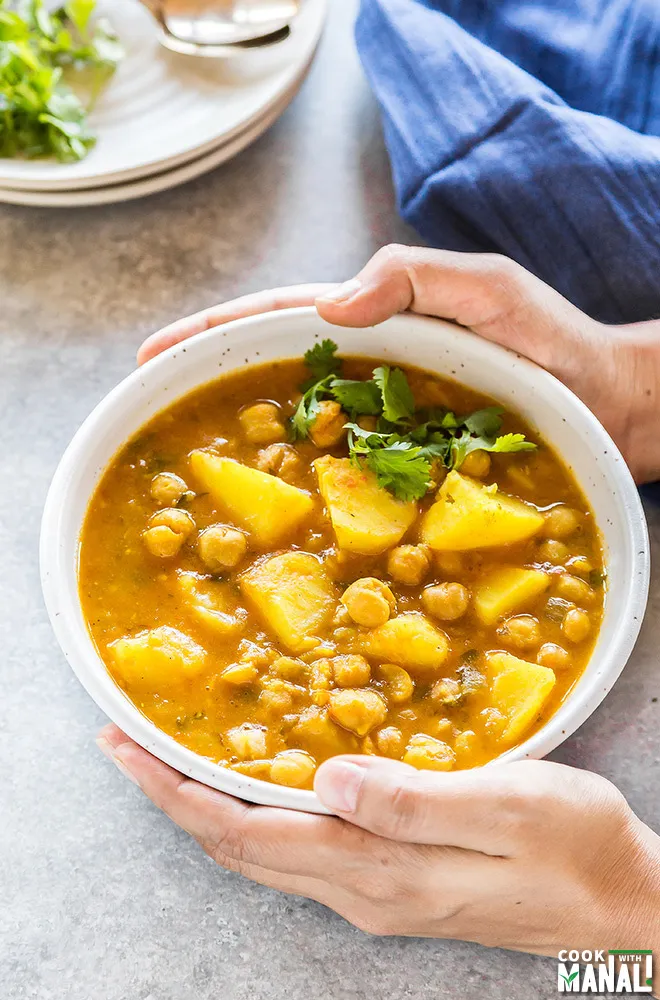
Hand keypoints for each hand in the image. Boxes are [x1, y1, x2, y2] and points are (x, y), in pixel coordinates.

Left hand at [97, 724, 659, 966]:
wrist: (625, 906)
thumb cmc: (578, 850)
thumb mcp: (509, 809)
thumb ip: (415, 799)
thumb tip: (328, 778)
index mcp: (381, 871)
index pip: (249, 833)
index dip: (179, 792)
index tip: (127, 749)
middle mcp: (365, 892)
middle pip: (242, 848)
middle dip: (175, 797)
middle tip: (128, 745)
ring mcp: (378, 895)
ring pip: (265, 853)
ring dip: (210, 807)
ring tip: (173, 760)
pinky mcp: (396, 885)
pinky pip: (299, 850)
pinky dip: (257, 815)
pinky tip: (260, 785)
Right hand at [139, 247, 659, 481]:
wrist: (607, 409)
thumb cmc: (553, 343)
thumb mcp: (489, 289)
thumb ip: (417, 278)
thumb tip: (332, 310)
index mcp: (375, 323)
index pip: (277, 320)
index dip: (213, 333)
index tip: (154, 353)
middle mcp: (368, 377)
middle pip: (272, 376)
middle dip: (209, 384)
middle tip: (148, 404)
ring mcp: (384, 428)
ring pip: (298, 433)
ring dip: (244, 446)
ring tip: (189, 472)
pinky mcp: (408, 473)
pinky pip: (343, 483)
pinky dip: (303, 498)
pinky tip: (275, 521)